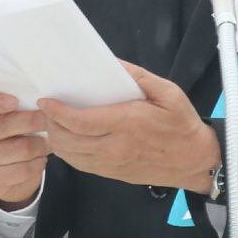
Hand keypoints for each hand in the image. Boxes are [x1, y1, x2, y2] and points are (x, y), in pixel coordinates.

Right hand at [0, 89, 48, 208]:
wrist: (1, 163)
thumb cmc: (9, 124)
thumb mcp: (7, 109)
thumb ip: (17, 99)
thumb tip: (42, 98)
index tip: (15, 101)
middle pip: (5, 126)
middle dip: (34, 121)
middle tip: (50, 118)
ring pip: (20, 148)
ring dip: (41, 144)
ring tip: (49, 140)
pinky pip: (22, 170)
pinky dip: (38, 163)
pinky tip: (41, 158)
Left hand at [39, 61, 220, 194]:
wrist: (194, 160)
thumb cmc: (182, 124)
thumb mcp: (168, 92)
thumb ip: (139, 76)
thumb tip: (113, 63)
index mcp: (126, 124)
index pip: (81, 121)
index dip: (58, 112)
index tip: (46, 101)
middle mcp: (114, 147)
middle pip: (69, 140)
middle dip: (50, 125)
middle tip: (43, 110)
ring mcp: (112, 164)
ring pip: (71, 156)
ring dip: (56, 140)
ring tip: (51, 124)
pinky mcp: (113, 174)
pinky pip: (82, 166)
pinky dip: (68, 154)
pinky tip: (66, 141)